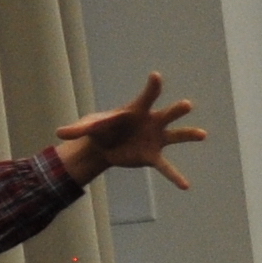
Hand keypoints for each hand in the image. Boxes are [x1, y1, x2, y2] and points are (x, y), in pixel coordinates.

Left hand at [55, 72, 202, 188]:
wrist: (103, 146)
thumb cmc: (99, 129)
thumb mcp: (87, 127)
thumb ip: (76, 129)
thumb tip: (59, 133)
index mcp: (135, 110)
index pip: (146, 96)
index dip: (151, 86)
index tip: (156, 76)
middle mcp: (151, 122)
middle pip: (167, 114)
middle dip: (176, 110)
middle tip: (186, 105)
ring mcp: (155, 139)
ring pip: (176, 136)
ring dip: (189, 134)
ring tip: (202, 134)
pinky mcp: (152, 156)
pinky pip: (166, 167)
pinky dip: (174, 176)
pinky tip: (185, 186)